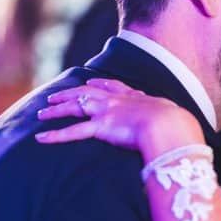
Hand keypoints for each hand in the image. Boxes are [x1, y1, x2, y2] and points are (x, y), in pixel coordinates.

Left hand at [35, 78, 202, 160]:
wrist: (170, 124)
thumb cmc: (176, 123)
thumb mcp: (173, 117)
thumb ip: (169, 121)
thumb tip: (180, 131)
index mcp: (134, 96)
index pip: (112, 86)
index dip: (98, 84)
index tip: (89, 81)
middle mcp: (117, 100)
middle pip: (86, 93)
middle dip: (69, 94)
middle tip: (53, 96)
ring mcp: (107, 112)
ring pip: (75, 108)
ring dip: (56, 110)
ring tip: (41, 113)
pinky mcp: (101, 127)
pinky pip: (73, 132)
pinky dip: (55, 135)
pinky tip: (40, 138)